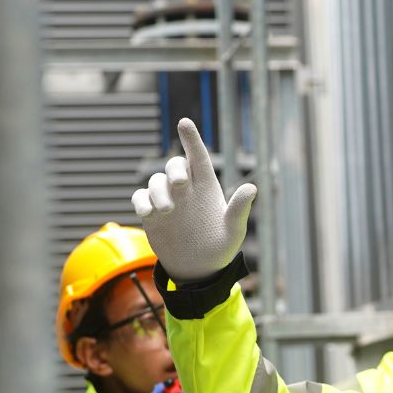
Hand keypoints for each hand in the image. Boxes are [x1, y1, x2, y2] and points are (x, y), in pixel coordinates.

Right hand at [131, 118, 256, 281]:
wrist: (198, 269)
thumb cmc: (220, 248)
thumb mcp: (233, 231)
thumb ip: (239, 210)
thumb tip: (252, 187)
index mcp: (206, 187)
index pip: (198, 157)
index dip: (192, 139)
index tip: (184, 123)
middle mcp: (185, 189)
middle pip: (175, 165)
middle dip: (175, 169)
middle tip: (181, 183)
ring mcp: (167, 199)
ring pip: (155, 181)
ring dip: (159, 191)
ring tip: (167, 211)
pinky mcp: (151, 213)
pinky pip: (141, 198)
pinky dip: (141, 201)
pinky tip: (147, 213)